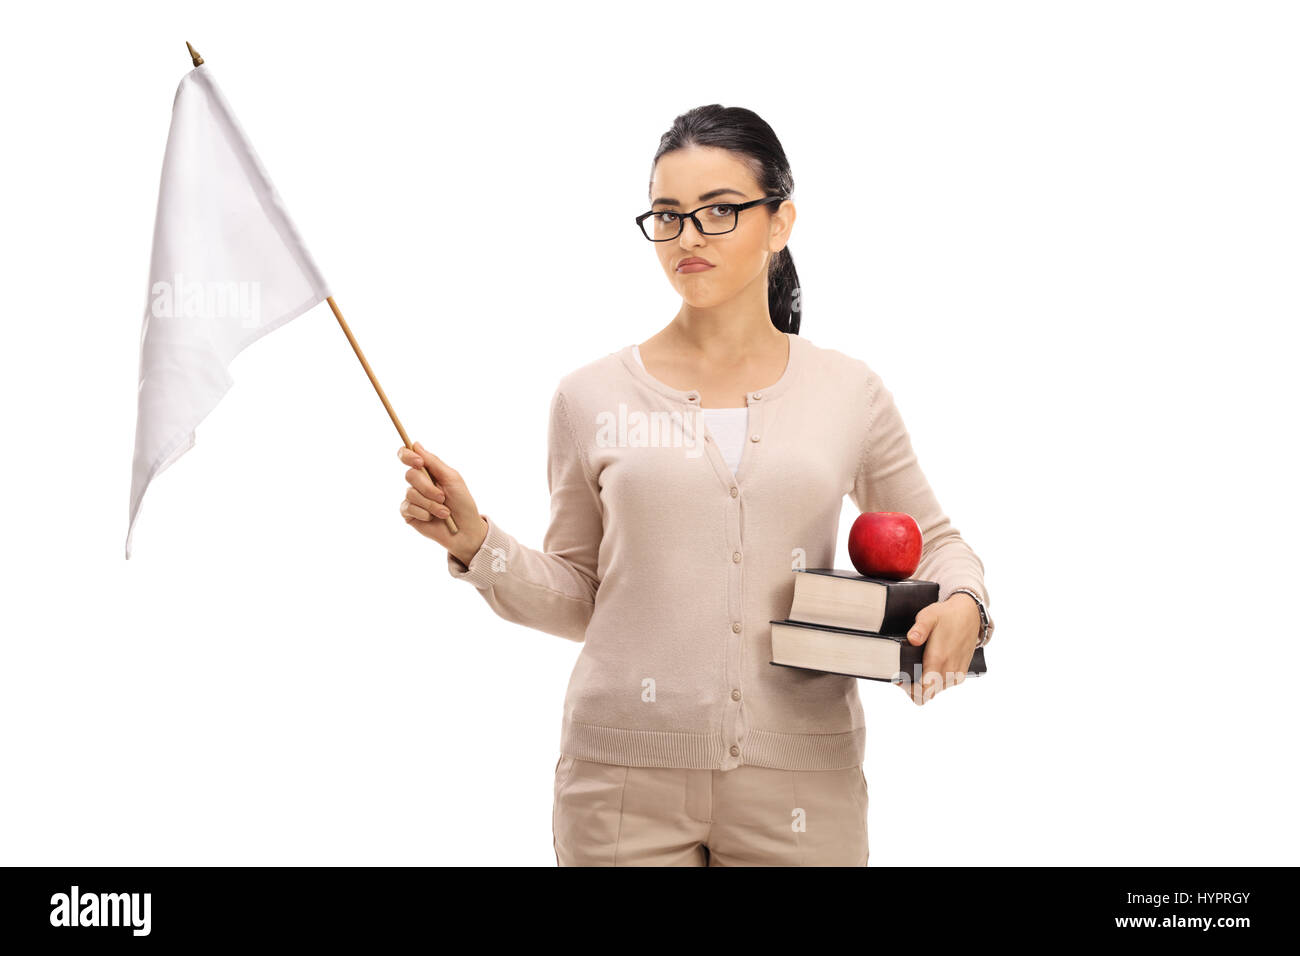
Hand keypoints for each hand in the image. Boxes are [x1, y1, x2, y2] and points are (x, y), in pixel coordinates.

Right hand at [397, 442, 487, 564]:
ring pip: (411, 493)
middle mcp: (418, 483)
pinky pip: (408, 507)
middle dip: (428, 487)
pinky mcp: (409, 514)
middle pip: (410, 475)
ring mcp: (412, 498)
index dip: (408, 456)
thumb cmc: (462, 503)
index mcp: (428, 471)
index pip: (408, 456)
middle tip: (443, 497)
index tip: (418, 462)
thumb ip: (434, 462)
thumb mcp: (452, 479)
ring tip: (444, 511)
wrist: (465, 530)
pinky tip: (433, 518)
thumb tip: (416, 444)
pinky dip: (425, 513)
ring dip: (431, 504)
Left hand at [894, 593, 981, 705]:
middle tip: (904, 672)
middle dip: (912, 687)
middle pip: (927, 695)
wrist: (970, 614)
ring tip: (914, 668)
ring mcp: (956, 674)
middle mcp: (949, 670)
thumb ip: (919, 628)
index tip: (900, 677)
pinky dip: (934, 683)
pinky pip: (944, 687)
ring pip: (935, 692)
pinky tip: (926, 668)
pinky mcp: (961, 674)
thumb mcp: (929, 616)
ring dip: (923, 685)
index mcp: (939, 659)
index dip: (909, 688)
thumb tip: (912, 639)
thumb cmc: (947, 615)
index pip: (923, 690)